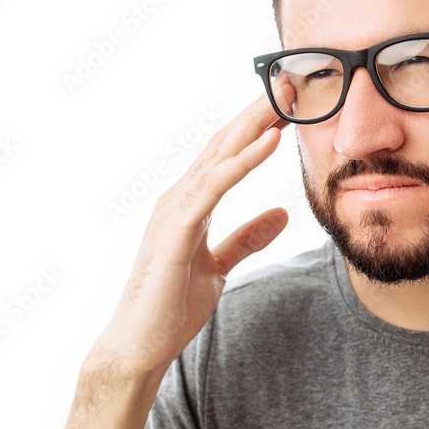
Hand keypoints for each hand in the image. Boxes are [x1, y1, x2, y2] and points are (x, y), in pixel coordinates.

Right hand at [88, 93, 290, 379]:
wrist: (138, 346)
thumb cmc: (170, 308)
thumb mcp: (219, 267)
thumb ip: (247, 238)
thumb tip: (282, 214)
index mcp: (190, 203)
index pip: (227, 154)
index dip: (256, 127)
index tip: (289, 105)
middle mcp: (179, 197)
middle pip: (223, 144)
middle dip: (257, 111)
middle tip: (290, 82)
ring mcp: (174, 210)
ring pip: (219, 155)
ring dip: (254, 124)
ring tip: (285, 97)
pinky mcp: (176, 229)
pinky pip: (214, 186)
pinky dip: (242, 161)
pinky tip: (269, 141)